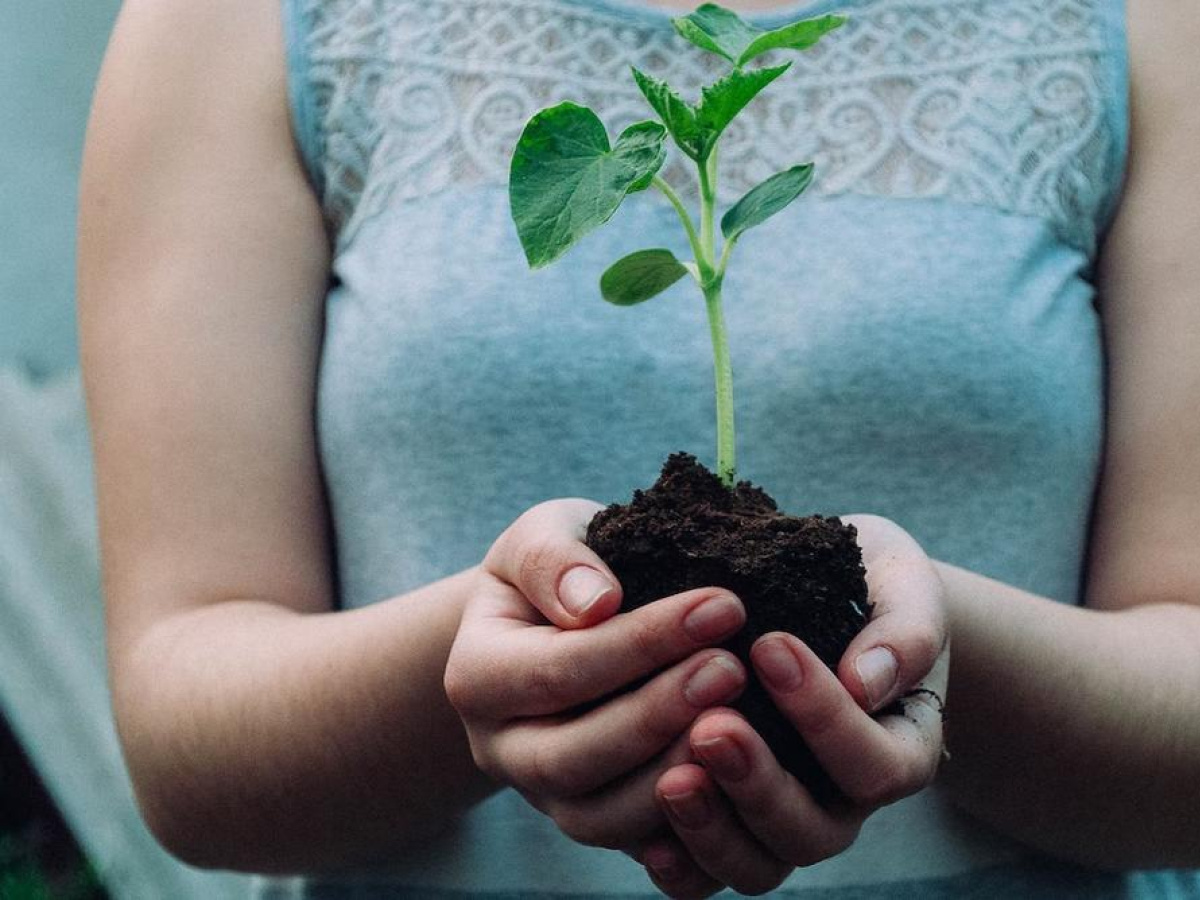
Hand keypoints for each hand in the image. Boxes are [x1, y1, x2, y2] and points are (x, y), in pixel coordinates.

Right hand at [444, 499, 748, 850]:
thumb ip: (555, 559)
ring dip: (673, 773)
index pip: (558, 669)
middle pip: (571, 757)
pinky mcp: (592, 820)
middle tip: (732, 668)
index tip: (723, 605)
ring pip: (600, 818)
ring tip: (741, 721)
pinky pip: (635, 846)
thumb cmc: (560, 569)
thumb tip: (595, 602)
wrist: (556, 621)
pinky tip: (737, 779)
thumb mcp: (542, 535)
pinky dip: (685, 825)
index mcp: (477, 675)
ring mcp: (543, 796)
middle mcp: (500, 748)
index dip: (642, 643)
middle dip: (658, 714)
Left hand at [640, 514, 949, 897]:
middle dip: (758, 782)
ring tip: (672, 778)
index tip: (770, 646)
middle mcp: (844, 802)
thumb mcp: (903, 587)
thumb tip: (866, 681)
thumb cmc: (871, 585)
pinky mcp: (730, 826)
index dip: (825, 717)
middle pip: (811, 831)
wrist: (827, 596)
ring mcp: (785, 822)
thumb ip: (903, 630)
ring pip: (757, 865)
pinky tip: (647, 835)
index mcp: (899, 749)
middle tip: (711, 725)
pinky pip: (706, 875)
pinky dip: (681, 863)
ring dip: (713, 828)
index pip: (875, 763)